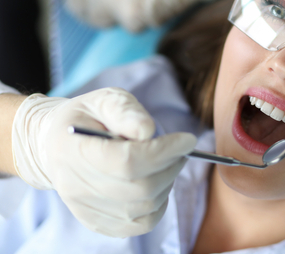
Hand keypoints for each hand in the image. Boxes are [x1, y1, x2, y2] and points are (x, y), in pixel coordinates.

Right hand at [11, 87, 196, 236]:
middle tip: (181, 149)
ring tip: (167, 161)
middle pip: (139, 188)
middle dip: (170, 166)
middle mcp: (75, 186)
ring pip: (144, 207)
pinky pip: (141, 224)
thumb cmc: (89, 117)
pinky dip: (159, 204)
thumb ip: (126, 111)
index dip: (163, 152)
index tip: (187, 140)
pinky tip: (158, 182)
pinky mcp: (99, 222)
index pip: (126, 162)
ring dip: (167, 183)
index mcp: (74, 150)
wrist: (58, 145)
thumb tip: (148, 130)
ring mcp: (86, 209)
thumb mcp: (105, 100)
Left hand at [65, 0, 219, 31]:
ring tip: (147, 0)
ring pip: (113, 23)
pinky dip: (146, 21)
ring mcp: (111, 0)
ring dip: (127, 18)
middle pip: (89, 15)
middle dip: (105, 15)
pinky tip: (159, 4)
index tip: (100, 7)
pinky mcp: (131, 16)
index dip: (89, 4)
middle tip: (124, 11)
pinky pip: (134, 27)